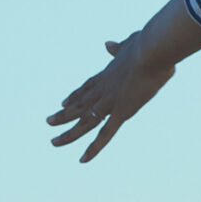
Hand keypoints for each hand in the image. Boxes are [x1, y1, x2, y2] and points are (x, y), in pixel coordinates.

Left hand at [47, 33, 176, 162]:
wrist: (152, 50)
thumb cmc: (147, 44)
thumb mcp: (131, 43)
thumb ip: (118, 48)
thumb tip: (107, 44)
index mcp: (108, 73)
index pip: (87, 87)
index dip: (75, 96)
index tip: (63, 102)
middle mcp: (104, 89)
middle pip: (80, 104)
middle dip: (64, 114)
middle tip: (48, 121)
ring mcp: (110, 101)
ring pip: (85, 121)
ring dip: (69, 132)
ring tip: (53, 141)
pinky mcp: (121, 112)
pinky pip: (105, 134)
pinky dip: (94, 148)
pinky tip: (83, 159)